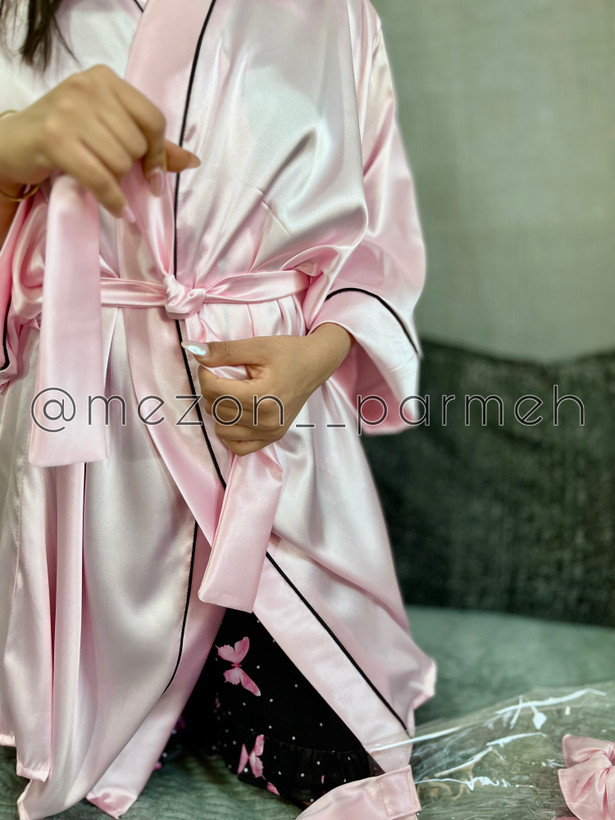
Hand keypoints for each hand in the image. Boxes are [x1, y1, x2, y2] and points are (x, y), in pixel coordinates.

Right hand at [0, 64, 199, 217]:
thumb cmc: (65, 135)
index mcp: (105, 79)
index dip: (157, 152)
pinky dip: (113, 201)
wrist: (12, 144)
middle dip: (130, 168)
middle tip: (112, 172)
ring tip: (100, 179)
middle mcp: (87, 87)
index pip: (152, 118)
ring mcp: (68, 111)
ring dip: (116, 182)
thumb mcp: (108, 128)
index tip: (153, 174)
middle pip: (136, 143)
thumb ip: (150, 143)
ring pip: (119, 161)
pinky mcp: (55, 139)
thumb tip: (192, 160)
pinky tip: (118, 210)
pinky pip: (101, 179)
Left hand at [183, 323, 353, 455]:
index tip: (210, 366)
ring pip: (222, 428)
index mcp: (264, 395)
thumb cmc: (288, 353)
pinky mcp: (272, 438)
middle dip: (211, 391)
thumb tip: (193, 351)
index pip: (216, 392)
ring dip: (219, 411)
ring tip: (230, 394)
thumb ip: (224, 351)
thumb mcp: (256, 346)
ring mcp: (270, 432)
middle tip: (222, 376)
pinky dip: (230, 432)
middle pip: (217, 409)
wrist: (314, 365)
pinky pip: (237, 447)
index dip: (205, 375)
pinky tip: (234, 415)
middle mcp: (267, 419)